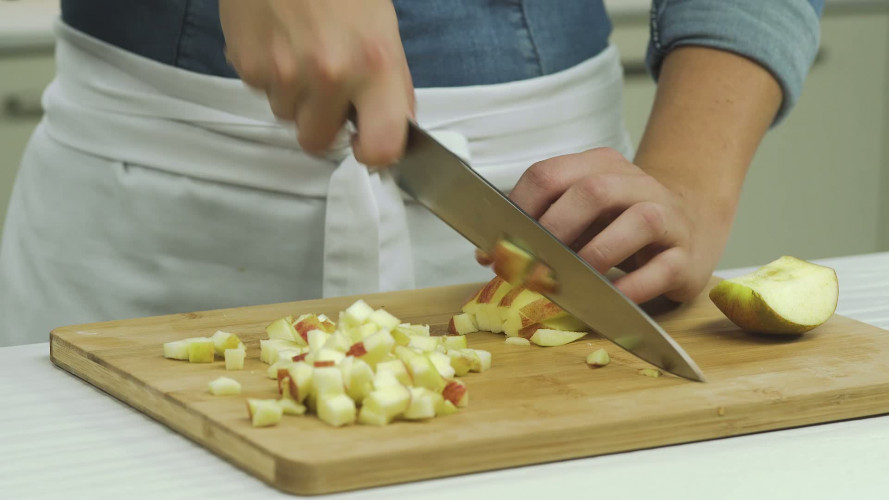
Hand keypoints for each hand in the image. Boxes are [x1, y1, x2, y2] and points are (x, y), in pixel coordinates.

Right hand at [219, 0, 413, 166]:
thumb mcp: (384, 30)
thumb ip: (390, 86)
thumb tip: (392, 130)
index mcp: (375, 67)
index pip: (381, 148)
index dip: (373, 154)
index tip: (366, 144)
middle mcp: (330, 75)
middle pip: (317, 141)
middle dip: (322, 122)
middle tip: (327, 88)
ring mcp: (284, 73)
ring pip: (287, 116)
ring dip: (294, 96)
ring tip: (301, 51)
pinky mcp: (248, 65)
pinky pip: (261, 92)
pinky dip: (270, 75)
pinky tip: (279, 41)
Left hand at [507, 147, 726, 303]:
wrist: (689, 226)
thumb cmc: (618, 225)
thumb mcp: (576, 217)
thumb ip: (537, 228)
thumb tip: (488, 255)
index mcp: (598, 166)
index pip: (548, 175)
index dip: (517, 210)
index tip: (498, 247)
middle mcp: (635, 183)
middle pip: (592, 192)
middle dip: (554, 231)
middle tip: (532, 267)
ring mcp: (667, 215)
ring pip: (639, 221)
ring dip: (597, 255)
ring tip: (572, 281)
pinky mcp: (687, 255)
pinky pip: (663, 268)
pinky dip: (633, 287)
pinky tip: (609, 300)